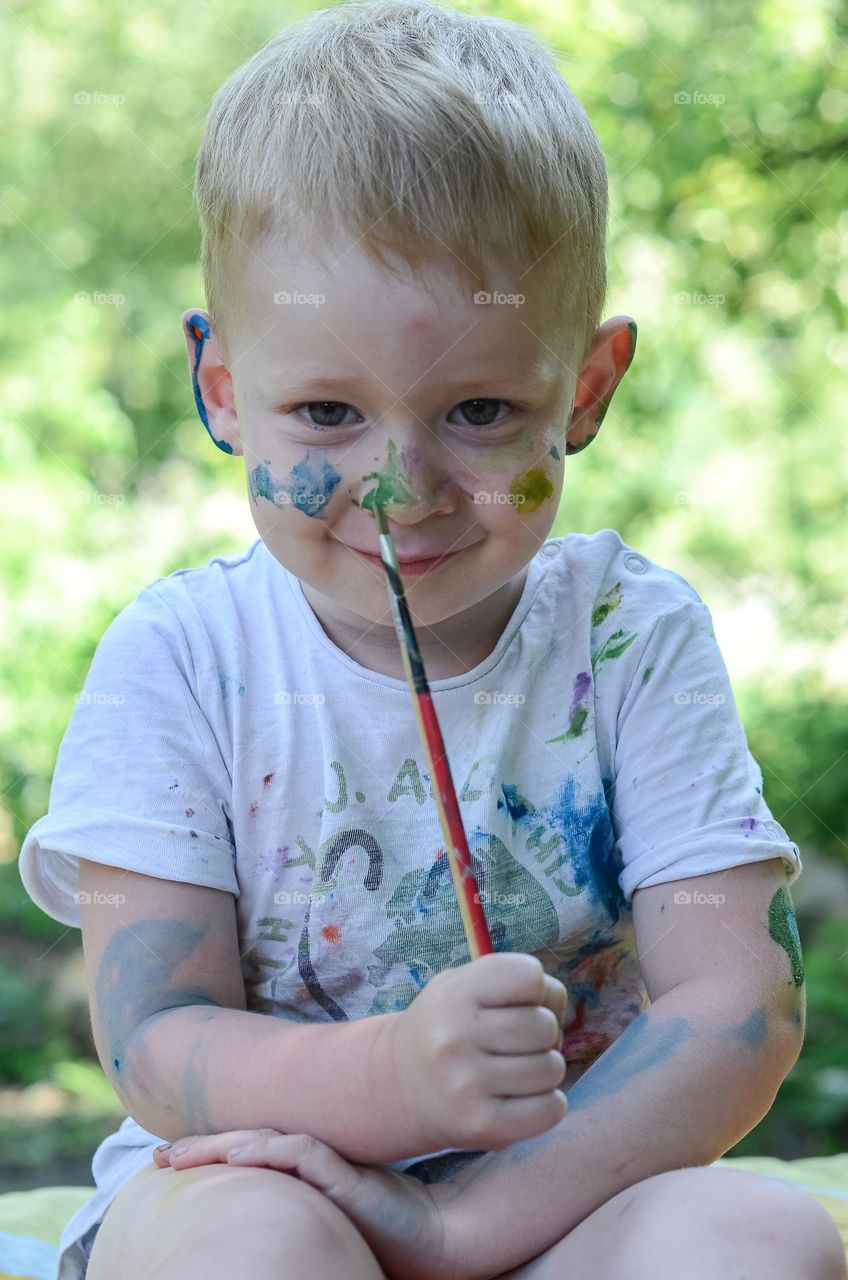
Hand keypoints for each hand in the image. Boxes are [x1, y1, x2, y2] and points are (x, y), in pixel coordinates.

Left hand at [152, 1128, 462, 1279]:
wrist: (434, 1239)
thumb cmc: (382, 1234)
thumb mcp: (323, 1220)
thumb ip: (291, 1210)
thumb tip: (245, 1226)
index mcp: (304, 1170)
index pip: (247, 1151)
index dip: (206, 1153)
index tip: (164, 1161)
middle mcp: (312, 1160)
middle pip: (245, 1143)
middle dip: (199, 1148)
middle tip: (156, 1157)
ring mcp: (329, 1163)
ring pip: (264, 1143)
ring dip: (220, 1147)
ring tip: (180, 1155)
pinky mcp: (346, 1172)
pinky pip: (300, 1155)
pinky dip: (266, 1151)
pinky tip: (238, 1154)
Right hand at [389, 952, 568, 1152]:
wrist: (397, 1086)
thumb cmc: (448, 1028)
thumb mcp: (464, 986)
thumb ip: (513, 983)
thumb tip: (558, 1009)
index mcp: (454, 993)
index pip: (529, 976)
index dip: (537, 989)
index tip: (518, 1002)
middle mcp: (455, 1037)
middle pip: (545, 1025)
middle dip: (544, 1033)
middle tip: (518, 1042)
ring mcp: (466, 1084)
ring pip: (552, 1068)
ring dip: (545, 1069)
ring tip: (517, 1069)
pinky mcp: (481, 1126)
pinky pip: (550, 1110)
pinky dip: (548, 1104)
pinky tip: (524, 1097)